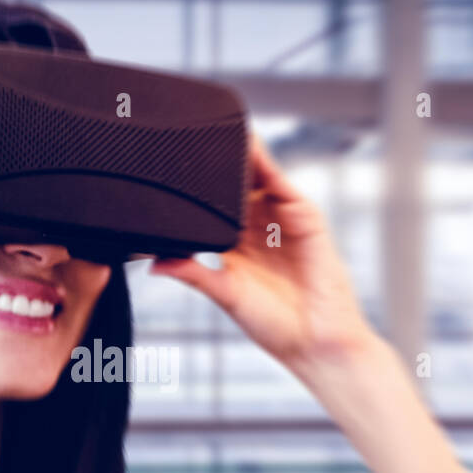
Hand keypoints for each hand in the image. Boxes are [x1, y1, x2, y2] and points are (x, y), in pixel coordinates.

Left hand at [149, 134, 380, 376]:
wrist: (317, 343)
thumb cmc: (277, 327)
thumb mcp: (226, 295)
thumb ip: (194, 273)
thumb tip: (155, 264)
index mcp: (237, 246)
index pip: (210, 208)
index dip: (193, 189)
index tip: (166, 167)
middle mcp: (260, 228)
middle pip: (233, 185)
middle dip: (214, 163)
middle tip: (184, 139)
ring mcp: (283, 219)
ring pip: (257, 176)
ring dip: (239, 154)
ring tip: (213, 130)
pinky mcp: (305, 216)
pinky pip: (282, 183)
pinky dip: (266, 163)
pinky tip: (249, 148)